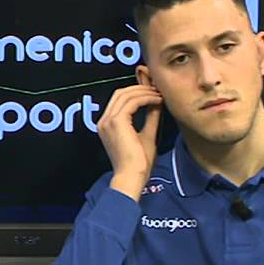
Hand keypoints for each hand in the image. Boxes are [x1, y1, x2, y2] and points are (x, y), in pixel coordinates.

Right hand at [96, 85, 162, 200]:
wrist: (132, 176)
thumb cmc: (138, 163)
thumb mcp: (146, 134)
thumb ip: (149, 117)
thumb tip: (156, 102)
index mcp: (107, 125)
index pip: (120, 100)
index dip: (136, 92)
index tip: (153, 92)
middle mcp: (104, 121)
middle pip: (121, 93)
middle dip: (140, 87)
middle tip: (157, 89)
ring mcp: (108, 120)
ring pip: (126, 94)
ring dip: (145, 91)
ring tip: (159, 95)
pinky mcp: (116, 121)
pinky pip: (133, 101)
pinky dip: (146, 98)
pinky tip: (158, 100)